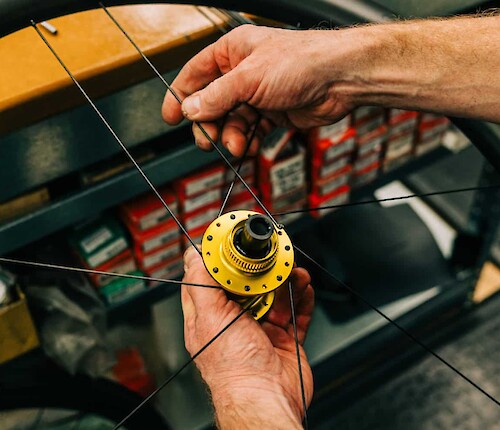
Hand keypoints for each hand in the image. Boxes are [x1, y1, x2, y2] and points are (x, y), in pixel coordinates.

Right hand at [163, 25, 356, 156]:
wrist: (340, 79)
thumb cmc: (301, 62)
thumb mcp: (250, 78)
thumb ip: (217, 96)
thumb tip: (190, 109)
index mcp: (231, 52)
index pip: (195, 75)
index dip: (179, 96)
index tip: (170, 117)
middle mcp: (242, 73)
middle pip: (211, 103)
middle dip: (208, 124)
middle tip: (208, 140)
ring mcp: (257, 94)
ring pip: (231, 121)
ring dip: (230, 136)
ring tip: (235, 145)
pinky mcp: (272, 113)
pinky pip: (250, 131)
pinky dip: (246, 141)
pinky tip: (247, 147)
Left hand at [181, 246, 313, 428]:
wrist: (267, 399)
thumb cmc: (235, 369)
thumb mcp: (210, 317)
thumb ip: (201, 284)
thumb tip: (193, 255)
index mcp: (211, 315)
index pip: (212, 278)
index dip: (223, 259)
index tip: (235, 241)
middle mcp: (236, 320)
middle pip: (249, 282)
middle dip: (264, 269)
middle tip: (274, 257)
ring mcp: (261, 329)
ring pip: (276, 294)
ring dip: (287, 281)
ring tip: (295, 273)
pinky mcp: (284, 338)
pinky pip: (296, 312)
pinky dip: (302, 299)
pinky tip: (305, 289)